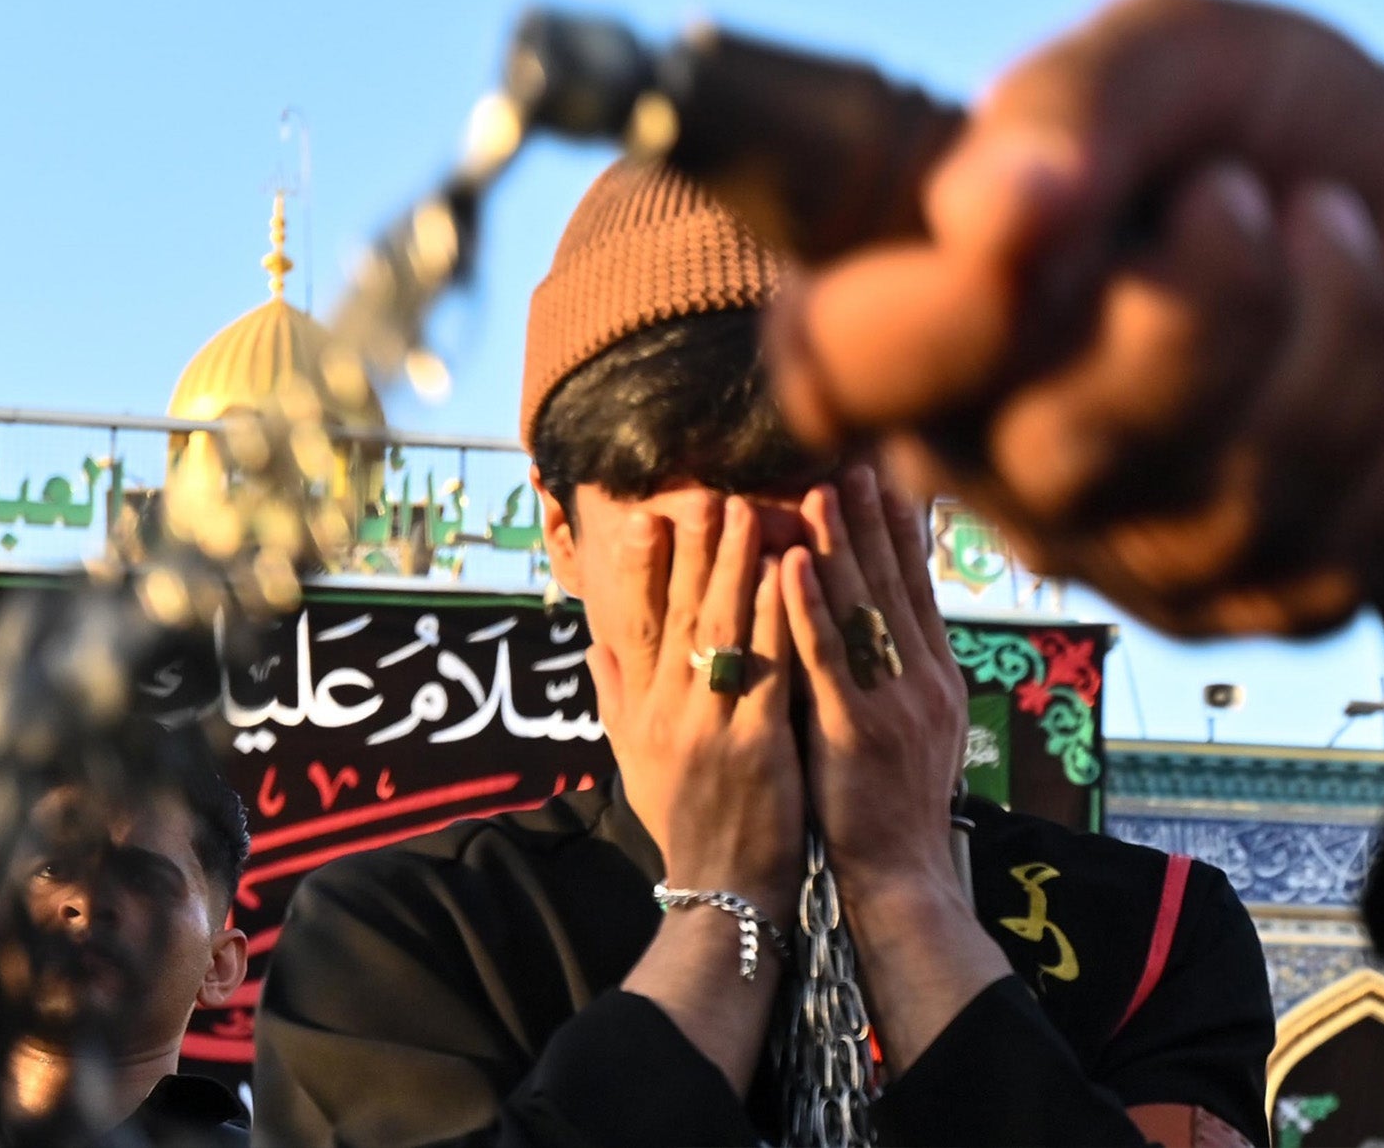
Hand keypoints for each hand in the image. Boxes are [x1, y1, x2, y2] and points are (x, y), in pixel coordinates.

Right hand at [584, 494, 801, 925]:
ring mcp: (710, 725)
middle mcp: (667, 710)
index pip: (637, 623)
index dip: (643, 569)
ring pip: (722, 631)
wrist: (722, 891)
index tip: (648, 516)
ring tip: (754, 512)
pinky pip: (767, 668)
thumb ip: (614, 697)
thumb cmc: (685, 822)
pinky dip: (776, 619)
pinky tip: (790, 578)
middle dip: (696, 549)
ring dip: (738, 566)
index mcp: (642, 708)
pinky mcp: (755, 745)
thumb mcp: (633, 759)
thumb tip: (594, 644)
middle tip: (709, 491)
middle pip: (680, 614)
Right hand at [769, 0, 1383, 635]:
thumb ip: (1070, 108)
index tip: (1027, 226)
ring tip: (1339, 238)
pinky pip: (1342, 563)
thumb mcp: (1158, 57)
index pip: (839, 368)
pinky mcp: (1223, 602)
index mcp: (894, 316)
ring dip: (1343, 335)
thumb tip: (995, 214)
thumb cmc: (1223, 119)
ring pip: (1231, 511)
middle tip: (1244, 190)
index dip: (933, 325)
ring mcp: (1093, 547)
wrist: (1381, 201)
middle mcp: (964, 457)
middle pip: (1072, 449)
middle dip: (1219, 298)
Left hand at [782, 466, 965, 901]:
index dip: (901, 533)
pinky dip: (809, 603)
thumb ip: (900, 678)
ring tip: (820, 488)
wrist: (900, 878)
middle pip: (894, 583)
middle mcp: (923, 680)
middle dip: (873, 519)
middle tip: (855, 462)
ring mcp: (893, 702)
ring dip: (841, 542)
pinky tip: (792, 559)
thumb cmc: (890, 809)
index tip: (887, 480)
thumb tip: (886, 628)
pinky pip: (828, 653)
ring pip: (863, 607)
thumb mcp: (914, 733)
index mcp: (935, 680)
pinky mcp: (855, 726)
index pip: (917, 590)